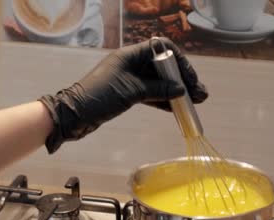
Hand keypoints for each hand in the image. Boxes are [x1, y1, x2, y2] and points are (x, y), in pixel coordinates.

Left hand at [40, 37, 207, 152]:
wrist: (74, 115)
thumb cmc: (98, 97)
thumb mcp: (131, 92)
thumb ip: (157, 90)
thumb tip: (181, 90)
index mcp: (130, 55)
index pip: (162, 49)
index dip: (179, 62)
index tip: (190, 78)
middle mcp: (131, 64)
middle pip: (163, 67)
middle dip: (182, 80)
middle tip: (200, 94)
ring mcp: (129, 79)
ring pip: (158, 83)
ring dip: (176, 92)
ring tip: (194, 103)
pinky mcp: (127, 94)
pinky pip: (151, 94)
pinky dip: (163, 101)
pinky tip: (176, 109)